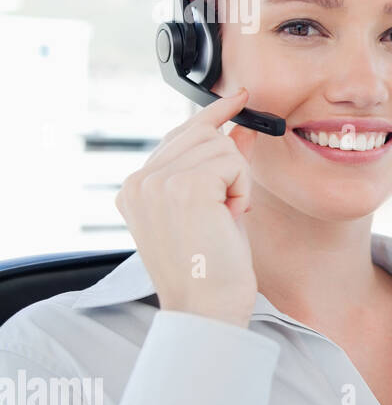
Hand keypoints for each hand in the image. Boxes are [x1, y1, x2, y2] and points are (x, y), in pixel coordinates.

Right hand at [115, 88, 257, 327]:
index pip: (178, 135)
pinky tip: (229, 217)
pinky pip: (233, 163)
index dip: (212, 115)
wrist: (207, 307)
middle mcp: (139, 181)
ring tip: (222, 220)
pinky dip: (242, 190)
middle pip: (203, 136)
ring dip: (236, 183)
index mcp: (136, 189)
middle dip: (230, 168)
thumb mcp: (215, 208)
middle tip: (227, 209)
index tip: (237, 97)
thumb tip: (240, 128)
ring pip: (221, 147)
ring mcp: (157, 181)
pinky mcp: (183, 186)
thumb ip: (220, 166)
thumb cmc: (213, 268)